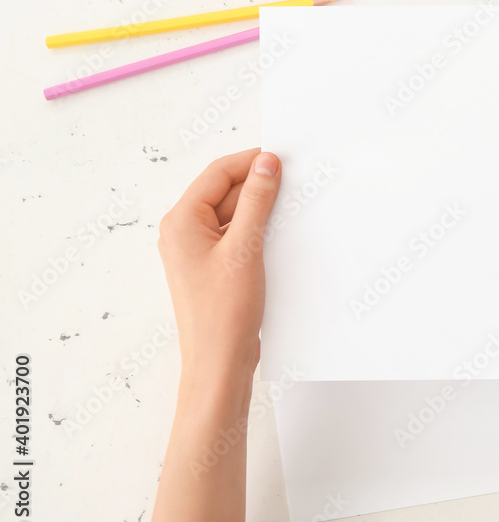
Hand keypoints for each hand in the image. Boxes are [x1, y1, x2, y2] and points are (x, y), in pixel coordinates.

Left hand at [157, 149, 281, 391]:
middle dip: (258, 187)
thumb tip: (266, 164)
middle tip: (293, 182)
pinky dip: (258, 232)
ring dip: (260, 211)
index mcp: (181, 222)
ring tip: (289, 210)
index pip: (217, 174)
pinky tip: (279, 235)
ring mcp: (198, 252)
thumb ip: (256, 201)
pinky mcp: (215, 268)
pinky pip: (237, 237)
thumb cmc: (223, 314)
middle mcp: (184, 233)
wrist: (219, 363)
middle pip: (224, 192)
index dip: (250, 162)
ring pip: (233, 215)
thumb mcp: (245, 249)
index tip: (282, 158)